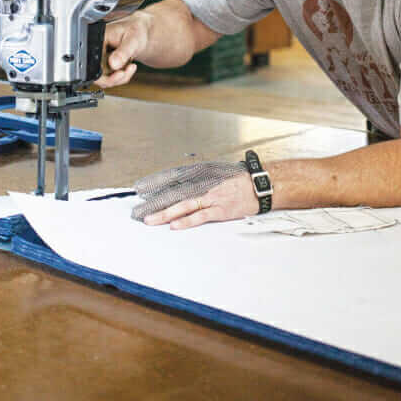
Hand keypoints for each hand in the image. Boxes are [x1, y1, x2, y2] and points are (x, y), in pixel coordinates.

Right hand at [94, 12, 151, 87]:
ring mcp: (99, 59)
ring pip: (103, 79)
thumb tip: (113, 64)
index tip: (120, 72)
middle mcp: (94, 49)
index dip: (104, 72)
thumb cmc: (136, 31)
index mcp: (97, 39)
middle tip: (127, 71)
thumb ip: (123, 52)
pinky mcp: (104, 65)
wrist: (140, 33)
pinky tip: (128, 68)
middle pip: (96, 74)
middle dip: (114, 78)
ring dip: (119, 78)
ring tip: (131, 67)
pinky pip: (110, 79)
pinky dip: (121, 77)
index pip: (92, 62)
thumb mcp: (132, 40)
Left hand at [131, 160, 258, 228]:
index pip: (174, 181)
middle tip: (141, 213)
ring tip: (151, 220)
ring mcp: (211, 198)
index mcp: (202, 176)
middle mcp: (204, 185)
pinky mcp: (220, 210)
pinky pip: (200, 216)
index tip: (142, 191)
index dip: (157, 186)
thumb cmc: (239, 180)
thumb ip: (201, 180)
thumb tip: (183, 187)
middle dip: (157, 204)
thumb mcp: (217, 175)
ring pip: (184, 206)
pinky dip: (186, 221)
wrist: (259, 185)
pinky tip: (175, 225)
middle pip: (175, 195)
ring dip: (166, 214)